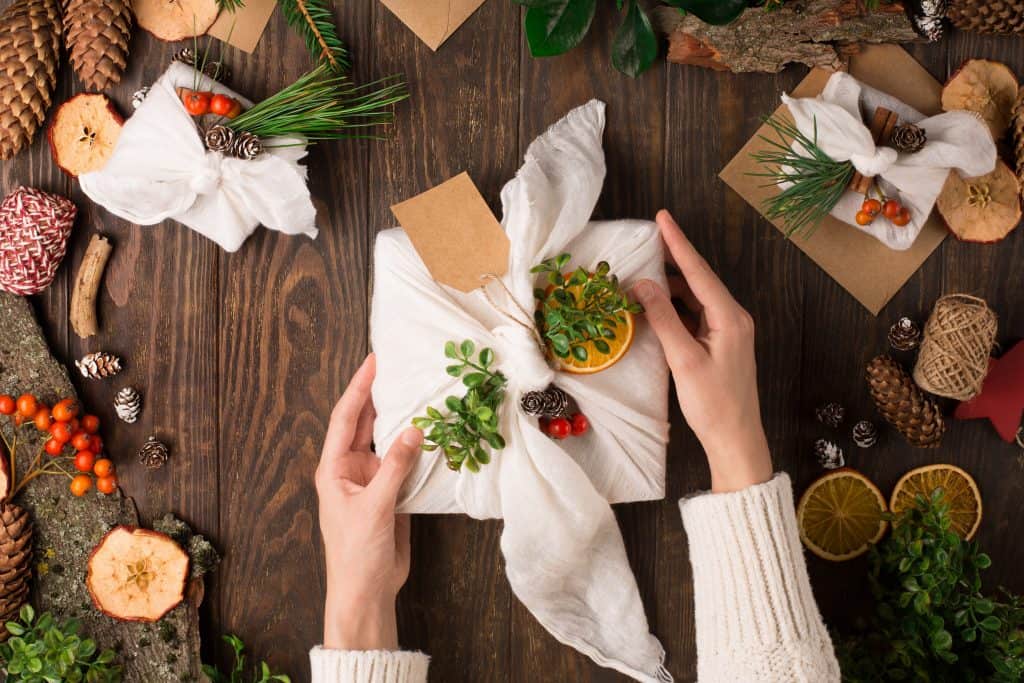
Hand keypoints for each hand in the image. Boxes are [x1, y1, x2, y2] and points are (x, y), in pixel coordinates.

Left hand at [315, 353, 423, 649]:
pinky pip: (406, 462)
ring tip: (419, 390)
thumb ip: (394, 466)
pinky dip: (419, 446)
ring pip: (388, 441)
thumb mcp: (374, 506)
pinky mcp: (393, 493)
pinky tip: (434, 430)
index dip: (359, 388)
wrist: (367, 591)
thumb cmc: (356, 552)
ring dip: (402, 419)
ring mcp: (373, 480)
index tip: (374, 361)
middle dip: (380, 395)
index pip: (346, 418)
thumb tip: (415, 429)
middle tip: (399, 366)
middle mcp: (352, 468)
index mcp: (335, 468)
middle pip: (366, 423)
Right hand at [632, 210, 772, 492]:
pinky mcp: (721, 344)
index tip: (662, 217)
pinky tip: (657, 304)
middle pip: (700, 278)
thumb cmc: (713, 404)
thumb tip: (642, 285)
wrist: (736, 439)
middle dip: (674, 257)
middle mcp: (733, 318)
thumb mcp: (684, 360)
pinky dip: (676, 305)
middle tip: (650, 237)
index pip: (698, 271)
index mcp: (730, 317)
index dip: (678, 243)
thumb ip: (663, 319)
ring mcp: (729, 331)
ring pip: (697, 296)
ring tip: (645, 270)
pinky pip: (696, 313)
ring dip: (672, 284)